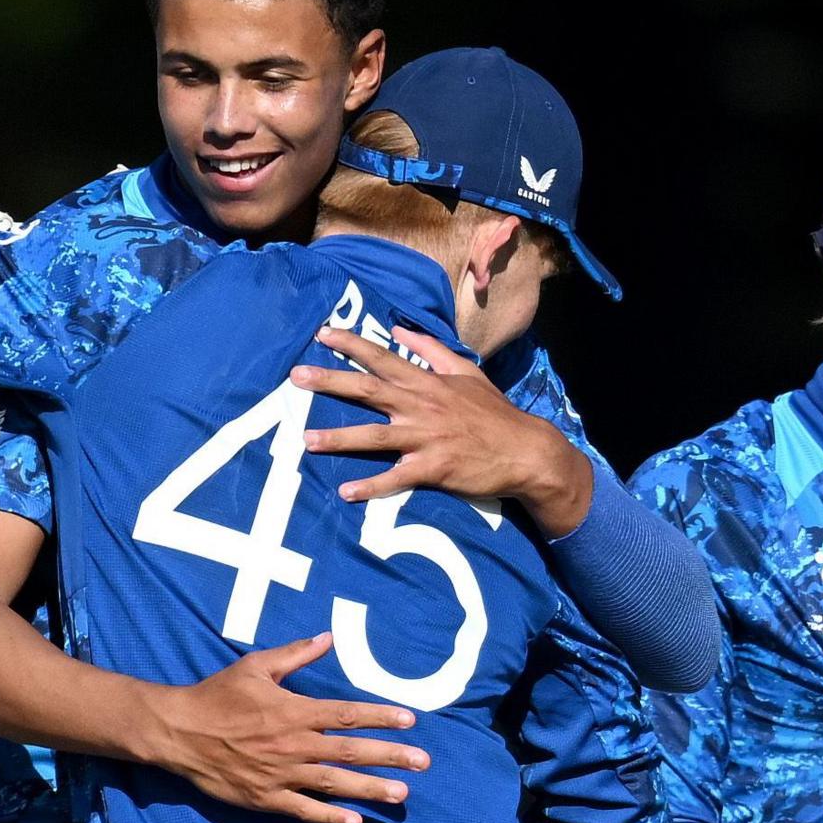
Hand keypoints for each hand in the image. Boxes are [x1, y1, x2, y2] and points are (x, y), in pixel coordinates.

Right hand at [143, 633, 431, 822]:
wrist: (178, 731)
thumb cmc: (218, 695)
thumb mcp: (256, 666)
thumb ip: (296, 654)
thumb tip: (328, 636)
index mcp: (294, 710)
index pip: (347, 714)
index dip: (381, 717)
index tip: (410, 721)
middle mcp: (293, 744)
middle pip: (350, 751)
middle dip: (390, 756)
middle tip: (423, 762)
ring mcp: (281, 774)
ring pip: (334, 783)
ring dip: (370, 789)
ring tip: (401, 794)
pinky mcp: (265, 798)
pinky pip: (304, 810)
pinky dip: (330, 817)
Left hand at [292, 326, 592, 535]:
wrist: (526, 451)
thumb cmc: (494, 413)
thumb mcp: (467, 372)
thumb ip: (431, 349)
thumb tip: (400, 330)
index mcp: (427, 382)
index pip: (383, 357)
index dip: (352, 344)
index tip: (322, 334)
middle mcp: (421, 406)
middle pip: (368, 390)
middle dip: (331, 381)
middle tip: (296, 376)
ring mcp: (427, 438)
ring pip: (375, 436)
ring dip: (339, 439)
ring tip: (306, 441)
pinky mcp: (434, 469)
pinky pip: (397, 478)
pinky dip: (372, 487)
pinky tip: (346, 492)